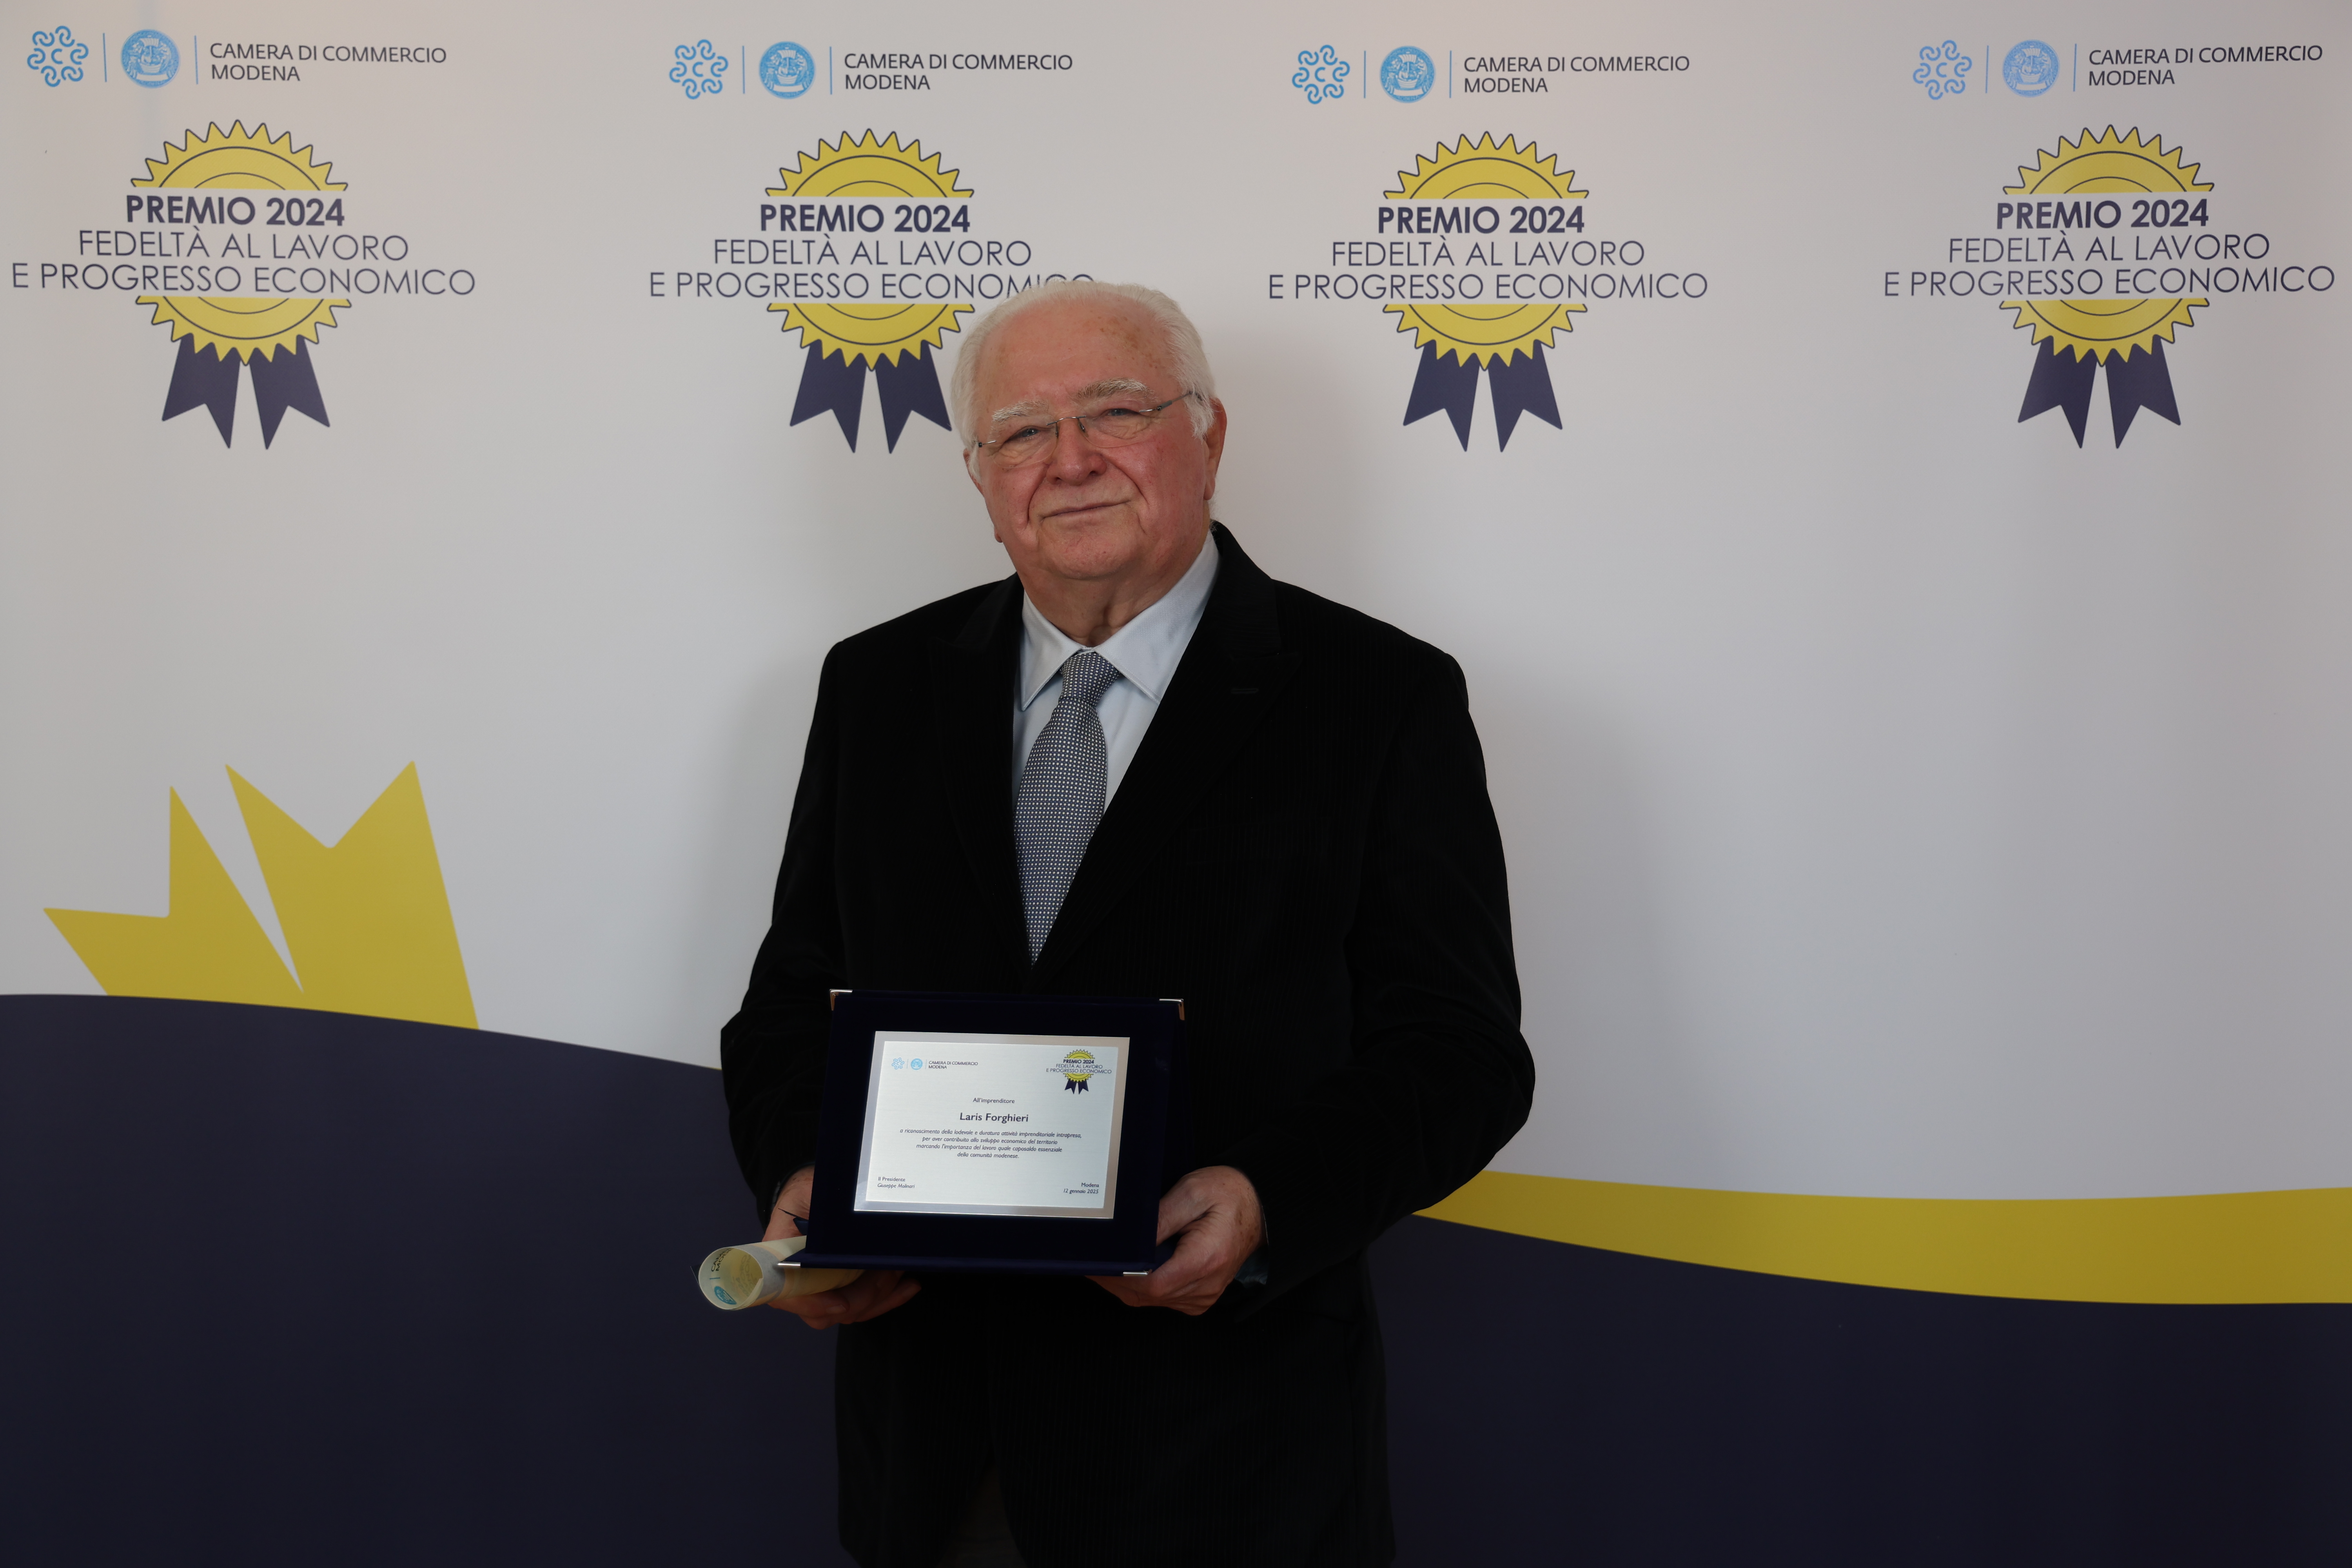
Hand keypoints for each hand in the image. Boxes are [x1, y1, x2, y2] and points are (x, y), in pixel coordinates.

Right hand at [760, 1165, 920, 1329]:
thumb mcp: (810, 1194)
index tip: (841, 1302)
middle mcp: (797, 1282)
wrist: (811, 1191)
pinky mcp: (840, 1288)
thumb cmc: (807, 1191)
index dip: (814, 1304)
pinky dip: (886, 1297)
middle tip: (887, 1270)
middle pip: (826, 1311)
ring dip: (879, 1295)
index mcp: (779, 1260)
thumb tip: (846, 1237)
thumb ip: (823, 1217)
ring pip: (849, 1311)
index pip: (788, 1296)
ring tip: (898, 1268)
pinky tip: (906, 1286)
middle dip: (862, 1296)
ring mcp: (820, 1288)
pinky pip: (862, 1304)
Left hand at [1089, 1165, 1263, 1315]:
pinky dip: (1143, 1287)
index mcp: (1205, 1260)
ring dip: (1127, 1284)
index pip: (1153, 1284)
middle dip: (1117, 1279)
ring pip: (1151, 1301)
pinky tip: (1131, 1268)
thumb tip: (1129, 1239)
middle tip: (1093, 1259)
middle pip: (1147, 1296)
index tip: (1100, 1262)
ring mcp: (1203, 1296)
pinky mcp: (1199, 1298)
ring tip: (1108, 1261)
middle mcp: (1206, 1286)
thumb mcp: (1192, 1192)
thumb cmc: (1228, 1195)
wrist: (1258, 1207)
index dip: (1120, 1276)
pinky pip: (1162, 1300)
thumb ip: (1159, 1217)